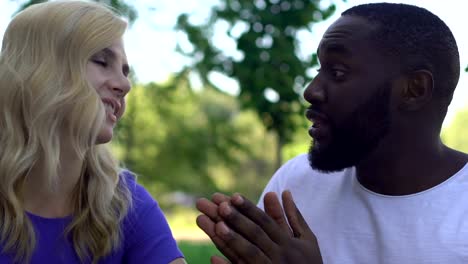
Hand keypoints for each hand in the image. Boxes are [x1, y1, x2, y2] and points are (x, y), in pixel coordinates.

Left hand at [196, 191, 322, 263]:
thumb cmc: (309, 263)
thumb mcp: (306, 239)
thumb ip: (293, 216)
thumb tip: (284, 191)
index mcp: (287, 243)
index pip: (266, 222)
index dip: (250, 209)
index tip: (234, 196)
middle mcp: (279, 255)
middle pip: (255, 235)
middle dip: (238, 220)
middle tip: (220, 206)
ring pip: (249, 253)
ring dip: (233, 240)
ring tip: (216, 226)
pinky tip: (213, 258)